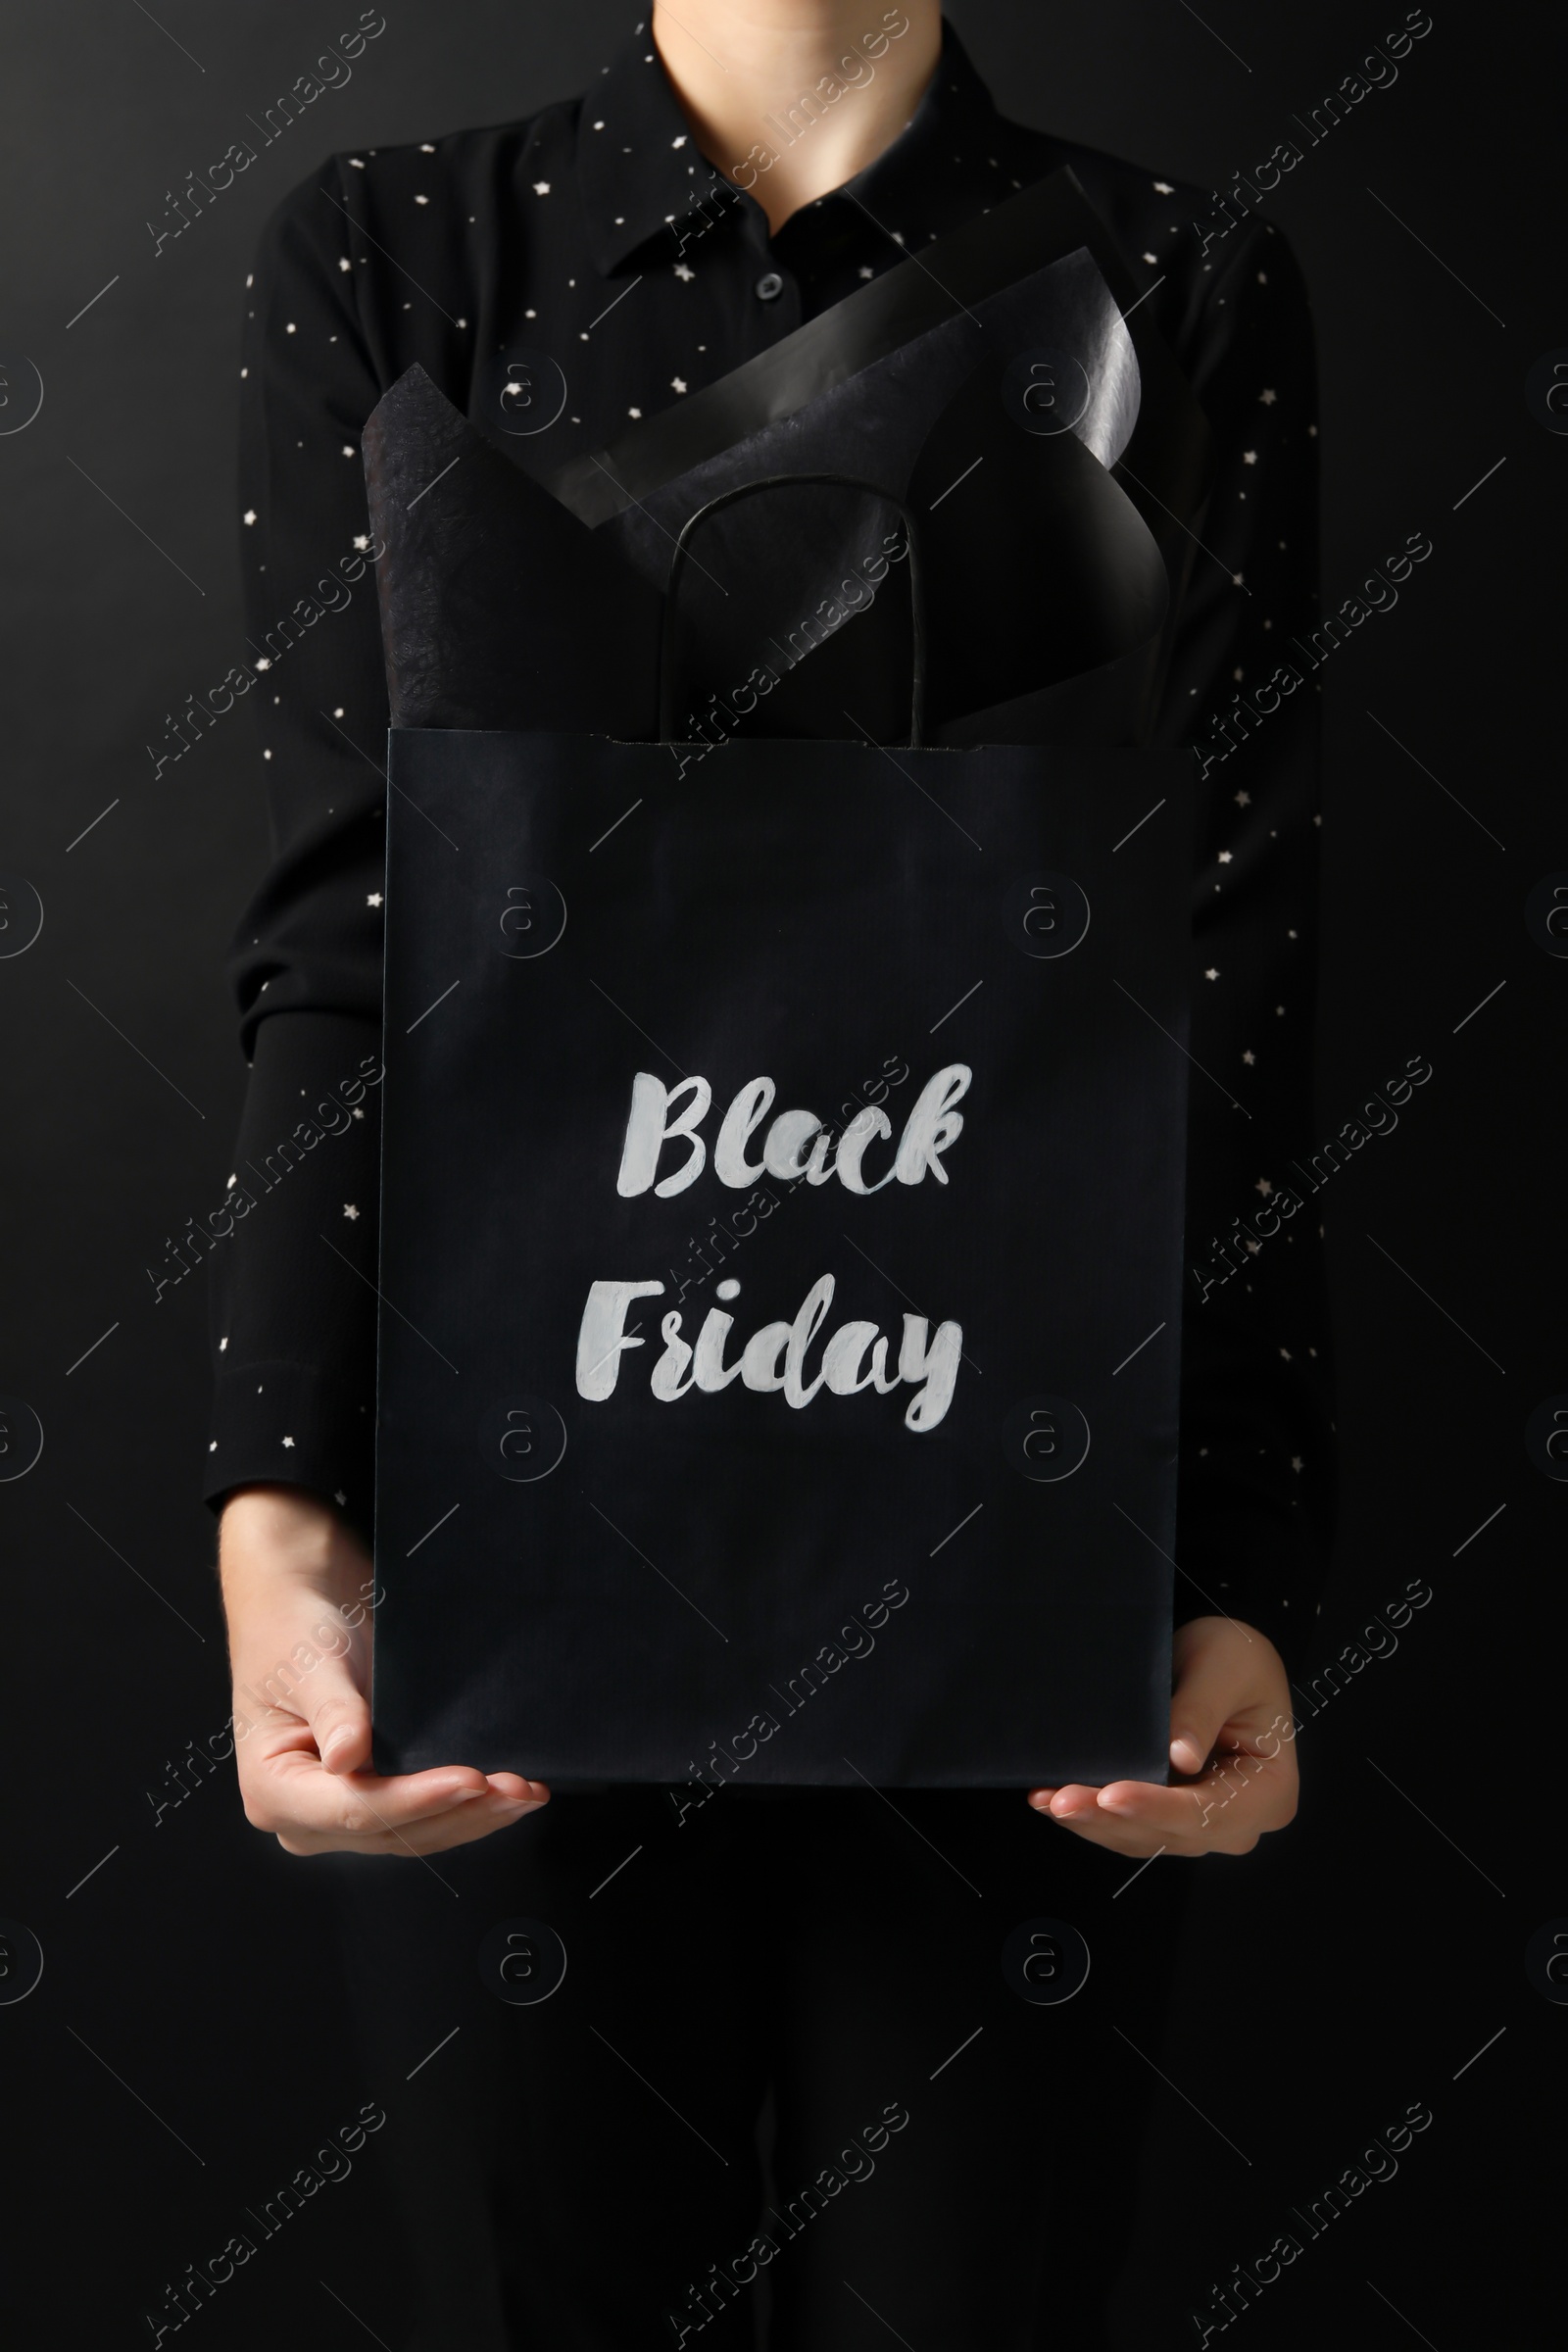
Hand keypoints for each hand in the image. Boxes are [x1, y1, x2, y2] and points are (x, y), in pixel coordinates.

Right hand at [218, 1484, 548, 1856]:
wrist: (299, 1603)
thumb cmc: (293, 1629)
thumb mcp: (308, 1664)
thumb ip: (332, 1711)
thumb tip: (347, 1758)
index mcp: (273, 1790)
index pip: (355, 1809)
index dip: (417, 1799)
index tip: (472, 1779)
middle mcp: (303, 1816)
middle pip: (391, 1831)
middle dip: (459, 1812)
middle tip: (518, 1789)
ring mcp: (337, 1813)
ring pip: (414, 1833)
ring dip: (473, 1816)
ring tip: (525, 1794)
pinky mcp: (370, 1796)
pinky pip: (421, 1816)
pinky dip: (464, 1808)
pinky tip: (508, 1797)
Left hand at [1027, 1616, 1297, 1857]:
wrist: (1226, 1657)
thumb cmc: (1238, 1657)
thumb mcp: (1225, 1668)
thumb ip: (1201, 1711)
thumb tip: (1180, 1758)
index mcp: (1270, 1791)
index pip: (1209, 1812)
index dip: (1157, 1808)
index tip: (1112, 1794)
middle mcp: (1239, 1820)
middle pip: (1171, 1833)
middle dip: (1111, 1818)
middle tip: (1061, 1799)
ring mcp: (1203, 1822)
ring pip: (1143, 1836)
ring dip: (1093, 1821)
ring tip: (1049, 1798)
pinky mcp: (1169, 1814)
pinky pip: (1129, 1824)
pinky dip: (1093, 1814)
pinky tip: (1054, 1799)